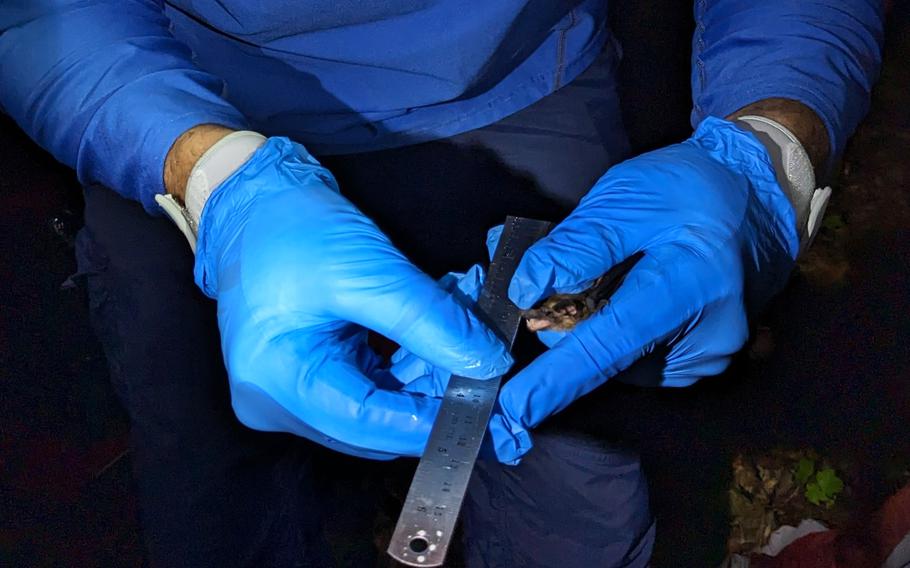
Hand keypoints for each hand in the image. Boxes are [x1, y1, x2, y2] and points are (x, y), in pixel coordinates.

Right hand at [193, 137, 511, 458]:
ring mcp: (289, 392)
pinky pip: (368, 384)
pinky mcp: (308, 374)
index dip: (430, 420)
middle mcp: (276, 401)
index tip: (485, 408)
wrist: (253, 199)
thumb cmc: (292, 228)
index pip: (367, 423)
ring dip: (427, 375)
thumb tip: (488, 363)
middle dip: (433, 394)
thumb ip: (430, 320)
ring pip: (378, 404)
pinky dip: (407, 363)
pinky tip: (439, 335)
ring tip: (467, 337)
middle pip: (374, 421)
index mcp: (275, 383)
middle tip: (486, 367)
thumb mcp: (367, 270)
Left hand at [493, 116, 799, 462]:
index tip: (518, 408)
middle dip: (562, 332)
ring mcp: (708, 356)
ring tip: (597, 282)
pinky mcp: (701, 361)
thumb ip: (576, 244)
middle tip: (542, 289)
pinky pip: (638, 360)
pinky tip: (621, 298)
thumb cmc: (686, 190)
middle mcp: (705, 337)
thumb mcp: (626, 197)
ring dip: (589, 332)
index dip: (557, 379)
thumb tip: (524, 290)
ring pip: (619, 363)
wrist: (752, 196)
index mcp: (687, 286)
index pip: (609, 345)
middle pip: (607, 358)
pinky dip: (614, 335)